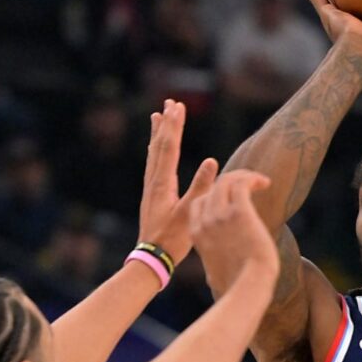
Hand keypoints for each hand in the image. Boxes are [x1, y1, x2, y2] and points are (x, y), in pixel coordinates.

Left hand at [137, 99, 218, 264]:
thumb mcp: (191, 213)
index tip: (177, 106)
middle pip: (159, 146)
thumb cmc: (172, 240)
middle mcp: (154, 182)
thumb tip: (211, 161)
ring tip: (157, 116)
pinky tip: (155, 150)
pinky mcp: (152, 196)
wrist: (151, 259)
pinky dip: (155, 151)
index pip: (169, 148)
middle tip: (169, 103)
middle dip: (166, 123)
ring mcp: (151, 188)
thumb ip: (201, 187)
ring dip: (157, 134)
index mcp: (163, 184)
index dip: (174, 126)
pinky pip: (153, 165)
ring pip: (153, 154)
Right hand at [190, 170, 277, 295]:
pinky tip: (265, 183)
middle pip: (213, 188)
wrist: (247, 287)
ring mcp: (220, 215)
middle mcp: (205, 221)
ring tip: (260, 181)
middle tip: (250, 184)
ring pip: (227, 181)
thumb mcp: (213, 274)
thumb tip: (213, 278)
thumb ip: (212, 265)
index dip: (216, 195)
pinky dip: (253, 179)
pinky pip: (241, 184)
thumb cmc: (235, 286)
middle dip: (232, 181)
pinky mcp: (239, 212)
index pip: (199, 202)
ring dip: (244, 176)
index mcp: (197, 234)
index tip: (233, 196)